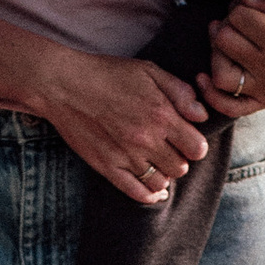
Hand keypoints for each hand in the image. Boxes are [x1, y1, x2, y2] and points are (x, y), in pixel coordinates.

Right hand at [33, 44, 211, 205]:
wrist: (63, 85)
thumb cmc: (107, 74)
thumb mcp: (149, 70)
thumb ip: (180, 92)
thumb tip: (201, 115)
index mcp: (161, 115)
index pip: (197, 148)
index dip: (196, 144)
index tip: (187, 138)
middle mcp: (146, 139)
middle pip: (181, 167)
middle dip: (179, 159)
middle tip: (169, 149)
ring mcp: (126, 156)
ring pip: (161, 182)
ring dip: (164, 175)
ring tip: (157, 163)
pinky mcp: (107, 167)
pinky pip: (136, 192)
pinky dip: (149, 195)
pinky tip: (153, 189)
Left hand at [198, 0, 264, 115]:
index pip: (239, 16)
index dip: (239, 5)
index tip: (251, 7)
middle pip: (224, 40)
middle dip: (226, 24)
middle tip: (239, 22)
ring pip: (220, 73)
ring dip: (216, 54)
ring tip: (227, 42)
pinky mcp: (263, 102)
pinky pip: (228, 106)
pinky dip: (211, 94)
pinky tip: (205, 76)